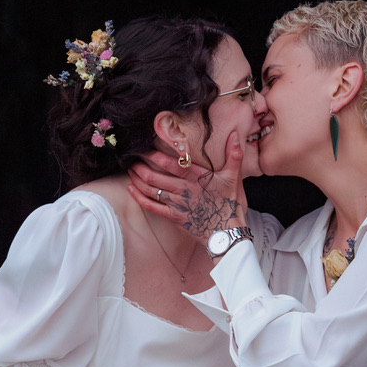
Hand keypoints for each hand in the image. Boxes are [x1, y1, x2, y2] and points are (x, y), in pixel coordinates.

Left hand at [128, 133, 247, 243]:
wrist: (227, 232)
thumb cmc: (230, 204)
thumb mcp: (234, 178)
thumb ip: (234, 155)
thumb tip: (235, 134)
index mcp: (195, 177)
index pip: (169, 162)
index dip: (153, 155)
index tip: (143, 147)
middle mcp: (183, 189)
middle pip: (153, 176)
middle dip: (139, 165)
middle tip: (131, 158)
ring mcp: (177, 204)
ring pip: (150, 189)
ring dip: (137, 179)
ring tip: (130, 170)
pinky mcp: (173, 217)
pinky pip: (151, 206)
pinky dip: (138, 197)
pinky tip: (131, 189)